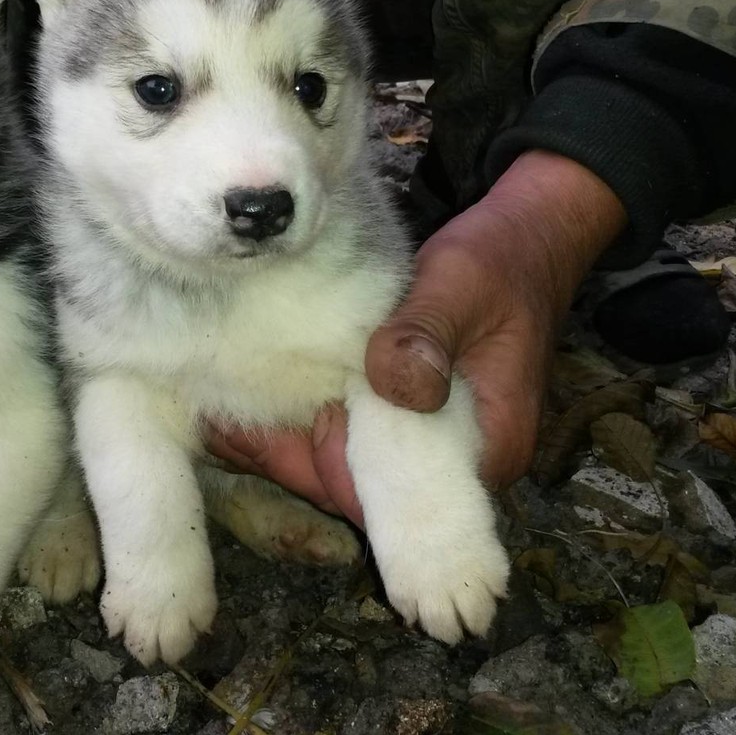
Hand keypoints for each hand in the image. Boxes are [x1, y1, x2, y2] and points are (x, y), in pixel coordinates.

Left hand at [207, 150, 626, 522]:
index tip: (251, 439)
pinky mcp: (395, 412)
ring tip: (211, 398)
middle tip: (211, 415)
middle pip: (350, 483)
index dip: (318, 472)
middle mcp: (447, 461)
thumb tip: (397, 383)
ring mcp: (417, 438)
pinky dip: (294, 409)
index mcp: (482, 448)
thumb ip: (427, 332)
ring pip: (336, 458)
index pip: (389, 495)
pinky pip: (337, 427)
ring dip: (282, 432)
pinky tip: (239, 386)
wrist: (524, 239)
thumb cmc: (501, 262)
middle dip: (283, 452)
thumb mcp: (463, 285)